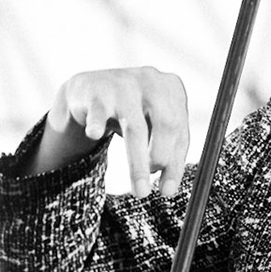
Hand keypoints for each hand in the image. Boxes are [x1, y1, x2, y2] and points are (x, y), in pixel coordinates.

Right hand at [29, 67, 189, 193]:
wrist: (89, 90)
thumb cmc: (130, 113)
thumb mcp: (153, 128)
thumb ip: (166, 151)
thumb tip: (169, 188)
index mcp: (172, 88)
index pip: (180, 130)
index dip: (176, 163)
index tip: (167, 191)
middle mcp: (152, 80)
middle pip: (166, 124)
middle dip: (161, 160)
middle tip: (148, 188)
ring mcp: (124, 83)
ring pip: (135, 127)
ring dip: (138, 163)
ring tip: (138, 189)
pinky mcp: (96, 90)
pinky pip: (98, 112)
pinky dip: (97, 124)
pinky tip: (94, 134)